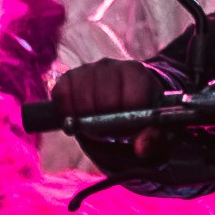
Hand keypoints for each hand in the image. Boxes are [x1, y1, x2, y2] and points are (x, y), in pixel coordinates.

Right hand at [39, 58, 170, 136]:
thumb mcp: (152, 125)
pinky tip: (81, 114)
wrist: (119, 98)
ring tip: (98, 121)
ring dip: (87, 120)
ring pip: (82, 102)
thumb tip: (141, 148)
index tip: (128, 130)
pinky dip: (68, 113)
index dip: (128, 123)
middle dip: (107, 123)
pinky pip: (61, 97)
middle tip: (111, 129)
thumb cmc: (139, 112)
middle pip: (105, 102)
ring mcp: (87, 69)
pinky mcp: (68, 77)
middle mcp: (110, 65)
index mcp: (136, 73)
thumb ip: (153, 138)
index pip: (131, 102)